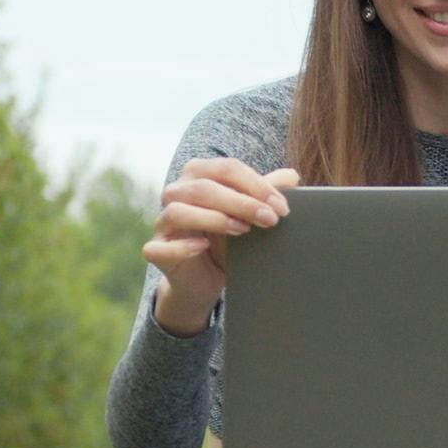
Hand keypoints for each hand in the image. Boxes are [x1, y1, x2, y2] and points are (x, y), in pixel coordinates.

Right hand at [143, 157, 297, 335]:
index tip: (282, 207)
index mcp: (199, 174)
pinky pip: (161, 246)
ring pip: (180, 211)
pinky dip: (183, 246)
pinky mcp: (156, 249)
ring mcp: (162, 221)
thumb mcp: (250, 215)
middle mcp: (176, 192)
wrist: (207, 278)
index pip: (227, 169)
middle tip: (271, 220)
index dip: (256, 185)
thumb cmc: (227, 239)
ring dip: (214, 219)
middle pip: (204, 188)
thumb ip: (266, 194)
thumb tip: (292, 177)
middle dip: (242, 202)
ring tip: (243, 230)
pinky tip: (204, 246)